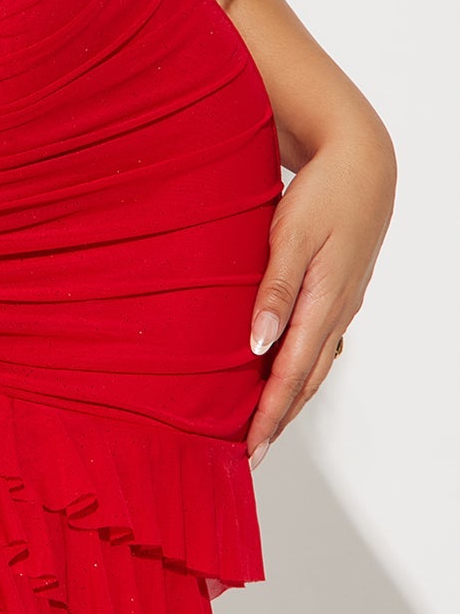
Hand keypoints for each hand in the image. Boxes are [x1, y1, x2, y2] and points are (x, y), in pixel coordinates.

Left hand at [245, 119, 395, 467]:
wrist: (364, 162)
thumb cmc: (325, 192)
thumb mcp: (291, 235)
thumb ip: (274, 289)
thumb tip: (259, 344)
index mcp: (324, 302)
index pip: (292, 374)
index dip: (269, 414)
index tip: (248, 448)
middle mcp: (337, 310)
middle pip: (306, 378)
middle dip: (278, 418)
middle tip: (251, 451)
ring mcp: (342, 301)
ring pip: (314, 361)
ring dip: (290, 395)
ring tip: (264, 421)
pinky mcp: (340, 288)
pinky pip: (318, 339)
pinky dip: (300, 363)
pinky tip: (282, 365)